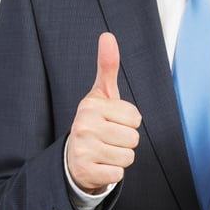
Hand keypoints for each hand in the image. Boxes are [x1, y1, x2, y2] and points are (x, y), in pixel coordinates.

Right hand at [67, 32, 141, 194]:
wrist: (74, 157)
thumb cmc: (95, 121)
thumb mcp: (101, 94)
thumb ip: (107, 66)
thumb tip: (108, 35)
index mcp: (90, 106)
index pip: (135, 117)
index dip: (129, 121)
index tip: (113, 121)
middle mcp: (83, 126)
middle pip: (133, 138)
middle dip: (126, 141)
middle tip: (109, 138)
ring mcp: (83, 150)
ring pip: (128, 157)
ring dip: (121, 157)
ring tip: (105, 151)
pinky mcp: (86, 172)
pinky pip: (119, 174)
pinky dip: (114, 172)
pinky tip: (101, 165)